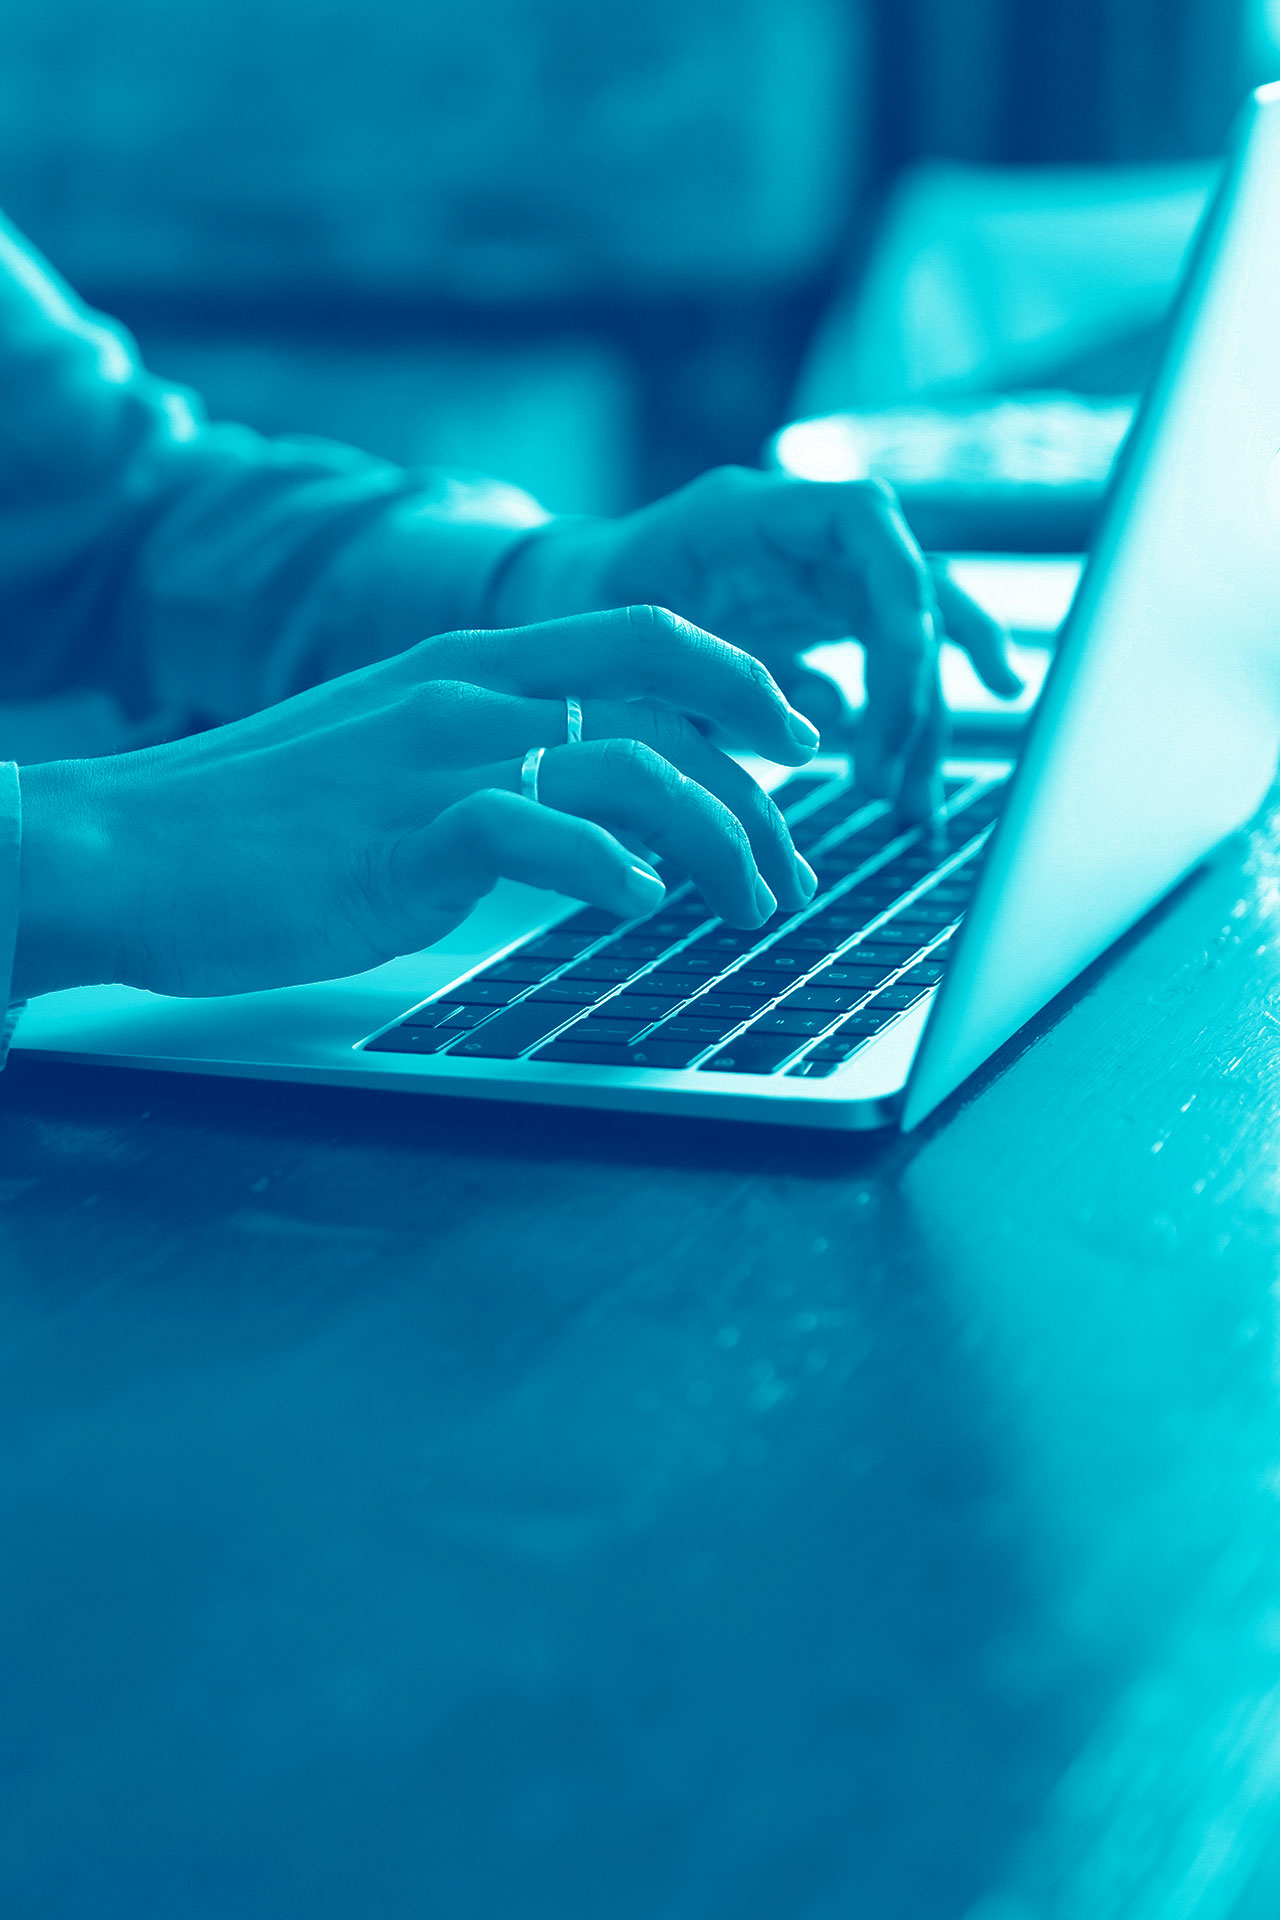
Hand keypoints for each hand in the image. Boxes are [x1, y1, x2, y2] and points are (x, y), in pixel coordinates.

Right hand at [12, 607, 821, 999]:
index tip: (794, 737)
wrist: (118, 849)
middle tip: (798, 860)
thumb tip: (574, 811)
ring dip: (714, 841)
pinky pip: (535, 835)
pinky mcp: (402, 839)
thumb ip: (479, 765)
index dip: (736, 680)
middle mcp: (465, 696)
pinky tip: (637, 909)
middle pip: (662, 698)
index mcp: (464, 668)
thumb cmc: (250, 824)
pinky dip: (606, 871)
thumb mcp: (383, 763)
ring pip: (627, 770)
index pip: (637, 637)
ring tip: (745, 908)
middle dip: (757, 779)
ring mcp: (436, 761)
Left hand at [497, 467, 1022, 816]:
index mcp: (748, 514)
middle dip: (914, 687)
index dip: (903, 587)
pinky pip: (884, 666)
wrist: (553, 606)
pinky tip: (918, 782)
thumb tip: (822, 725)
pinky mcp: (819, 622)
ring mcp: (814, 578)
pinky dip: (905, 721)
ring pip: (907, 637)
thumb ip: (709, 673)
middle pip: (903, 591)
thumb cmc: (572, 613)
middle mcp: (798, 538)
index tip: (912, 661)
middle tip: (891, 781)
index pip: (865, 519)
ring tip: (910, 805)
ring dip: (918, 720)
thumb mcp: (621, 641)